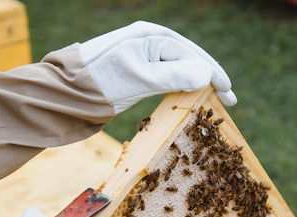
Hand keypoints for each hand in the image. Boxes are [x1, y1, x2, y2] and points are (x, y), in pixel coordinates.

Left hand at [79, 21, 236, 114]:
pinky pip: (166, 77)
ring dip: (197, 84)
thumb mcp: (139, 79)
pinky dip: (181, 87)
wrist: (66, 93)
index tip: (229, 92)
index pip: (191, 54)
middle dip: (210, 78)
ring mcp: (141, 56)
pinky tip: (190, 97)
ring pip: (178, 68)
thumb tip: (206, 74)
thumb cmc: (100, 82)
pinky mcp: (135, 71)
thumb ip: (173, 76)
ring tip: (214, 100)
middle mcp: (148, 42)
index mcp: (151, 36)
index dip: (213, 73)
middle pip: (188, 58)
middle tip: (230, 99)